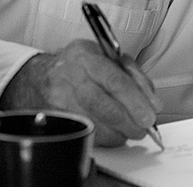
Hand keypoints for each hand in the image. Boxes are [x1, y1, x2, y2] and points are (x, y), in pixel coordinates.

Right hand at [0, 39, 161, 146]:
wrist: (40, 76)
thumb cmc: (79, 65)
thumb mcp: (105, 56)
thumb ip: (132, 74)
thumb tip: (152, 102)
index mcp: (85, 55)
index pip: (112, 78)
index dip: (134, 99)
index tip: (149, 114)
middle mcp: (69, 75)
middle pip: (101, 103)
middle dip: (127, 120)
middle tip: (142, 128)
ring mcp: (58, 98)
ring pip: (94, 123)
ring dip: (118, 131)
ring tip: (129, 129)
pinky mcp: (56, 118)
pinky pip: (85, 133)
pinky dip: (105, 137)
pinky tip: (112, 131)